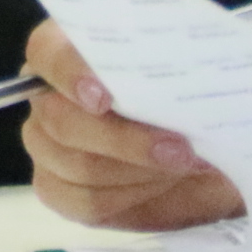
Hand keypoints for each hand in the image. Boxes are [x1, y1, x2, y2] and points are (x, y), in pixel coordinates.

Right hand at [22, 18, 244, 229]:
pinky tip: (159, 186)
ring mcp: (45, 144)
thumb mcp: (192, 79)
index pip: (47, 53)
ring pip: (75, 164)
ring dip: (137, 171)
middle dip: (123, 139)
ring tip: (181, 166)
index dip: (69, 73)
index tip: (104, 99)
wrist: (206, 158)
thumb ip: (172, 69)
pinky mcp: (56, 188)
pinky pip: (81, 200)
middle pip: (59, 118)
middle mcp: (48, 96)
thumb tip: (178, 68)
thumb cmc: (194, 107)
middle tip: (180, 149)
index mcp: (69, 52)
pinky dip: (128, 197)